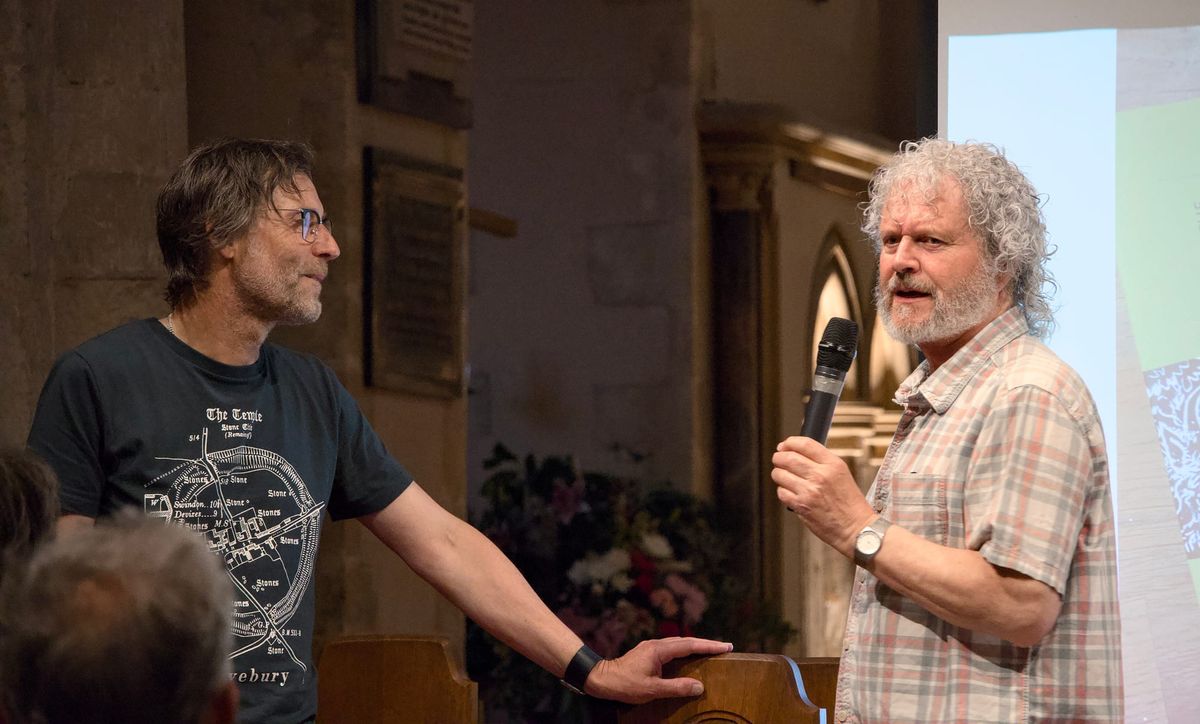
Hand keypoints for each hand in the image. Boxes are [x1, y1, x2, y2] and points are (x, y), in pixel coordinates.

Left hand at [584, 636, 732, 702]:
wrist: (601, 678)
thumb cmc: (625, 684)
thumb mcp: (652, 689)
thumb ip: (677, 687)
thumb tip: (699, 686)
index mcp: (660, 650)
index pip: (690, 645)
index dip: (709, 646)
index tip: (726, 646)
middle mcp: (657, 644)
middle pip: (687, 641)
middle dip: (706, 644)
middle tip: (725, 647)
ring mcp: (651, 647)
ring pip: (679, 643)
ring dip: (695, 646)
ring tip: (711, 650)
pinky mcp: (648, 652)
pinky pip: (672, 648)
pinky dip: (685, 650)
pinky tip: (688, 656)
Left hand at [771, 436, 874, 557]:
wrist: (857, 529)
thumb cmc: (850, 504)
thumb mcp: (842, 474)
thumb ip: (822, 462)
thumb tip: (796, 452)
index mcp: (833, 464)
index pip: (805, 444)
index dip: (790, 442)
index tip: (784, 446)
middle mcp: (820, 475)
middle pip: (787, 457)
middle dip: (779, 457)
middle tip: (779, 460)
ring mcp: (810, 490)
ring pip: (780, 474)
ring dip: (778, 474)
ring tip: (784, 477)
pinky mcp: (801, 505)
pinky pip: (781, 492)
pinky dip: (783, 491)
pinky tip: (791, 493)